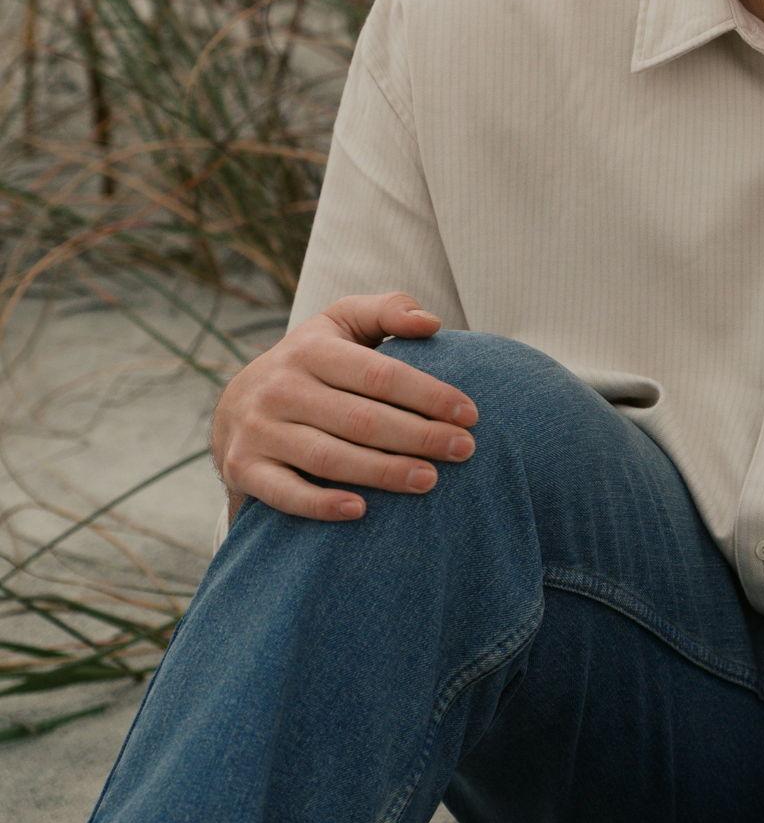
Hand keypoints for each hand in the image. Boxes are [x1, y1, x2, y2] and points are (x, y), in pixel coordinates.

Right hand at [211, 292, 477, 523]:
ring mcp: (259, 430)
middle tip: (464, 450)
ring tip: (430, 480)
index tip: (470, 414)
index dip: (428, 395)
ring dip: (383, 472)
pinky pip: (284, 493)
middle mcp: (280, 388)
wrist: (234, 405)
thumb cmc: (312, 362)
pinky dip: (320, 505)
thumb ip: (388, 311)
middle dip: (419, 436)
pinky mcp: (243, 468)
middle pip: (361, 419)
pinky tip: (361, 511)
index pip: (380, 374)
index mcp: (311, 350)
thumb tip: (431, 323)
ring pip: (329, 457)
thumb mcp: (342, 323)